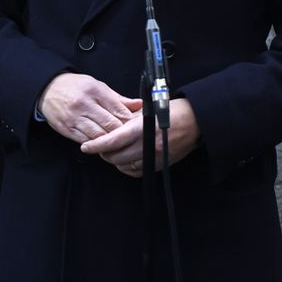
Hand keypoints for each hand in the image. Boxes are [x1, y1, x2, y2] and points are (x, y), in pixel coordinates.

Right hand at [37, 72, 139, 144]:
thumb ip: (119, 98)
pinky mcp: (67, 128)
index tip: (135, 126)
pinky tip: (101, 142)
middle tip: (129, 136)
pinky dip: (95, 143)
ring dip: (109, 140)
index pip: (118, 110)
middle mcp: (84, 104)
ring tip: (116, 141)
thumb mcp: (98, 86)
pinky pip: (86, 140)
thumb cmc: (75, 87)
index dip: (129, 121)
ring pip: (98, 136)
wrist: (48, 89)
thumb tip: (139, 105)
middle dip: (121, 132)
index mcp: (94, 91)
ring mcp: (74, 118)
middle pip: (110, 125)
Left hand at [81, 97, 198, 175]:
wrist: (195, 121)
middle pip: (116, 157)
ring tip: (112, 152)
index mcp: (141, 128)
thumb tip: (109, 125)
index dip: (96, 145)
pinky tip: (125, 160)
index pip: (112, 141)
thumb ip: (127, 119)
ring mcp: (154, 157)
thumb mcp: (146, 110)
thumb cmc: (171, 110)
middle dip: (104, 153)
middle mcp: (147, 145)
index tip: (86, 147)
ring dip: (115, 160)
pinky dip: (127, 167)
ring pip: (124, 166)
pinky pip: (137, 171)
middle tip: (99, 147)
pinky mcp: (160, 164)